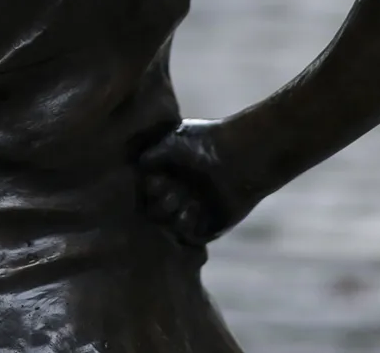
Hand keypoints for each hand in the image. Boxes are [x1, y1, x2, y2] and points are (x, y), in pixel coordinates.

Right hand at [135, 120, 258, 247]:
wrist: (242, 155)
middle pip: (152, 213)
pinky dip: (189, 225)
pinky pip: (188, 238)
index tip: (158, 178)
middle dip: (160, 202)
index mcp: (166, 176)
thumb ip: (149, 156)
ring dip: (174, 213)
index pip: (143, 193)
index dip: (147, 188)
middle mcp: (176, 195)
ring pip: (167, 227)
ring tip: (189, 197)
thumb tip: (137, 168)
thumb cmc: (206, 143)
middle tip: (175, 188)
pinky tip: (198, 207)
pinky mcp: (208, 227)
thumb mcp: (172, 141)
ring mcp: (191, 212)